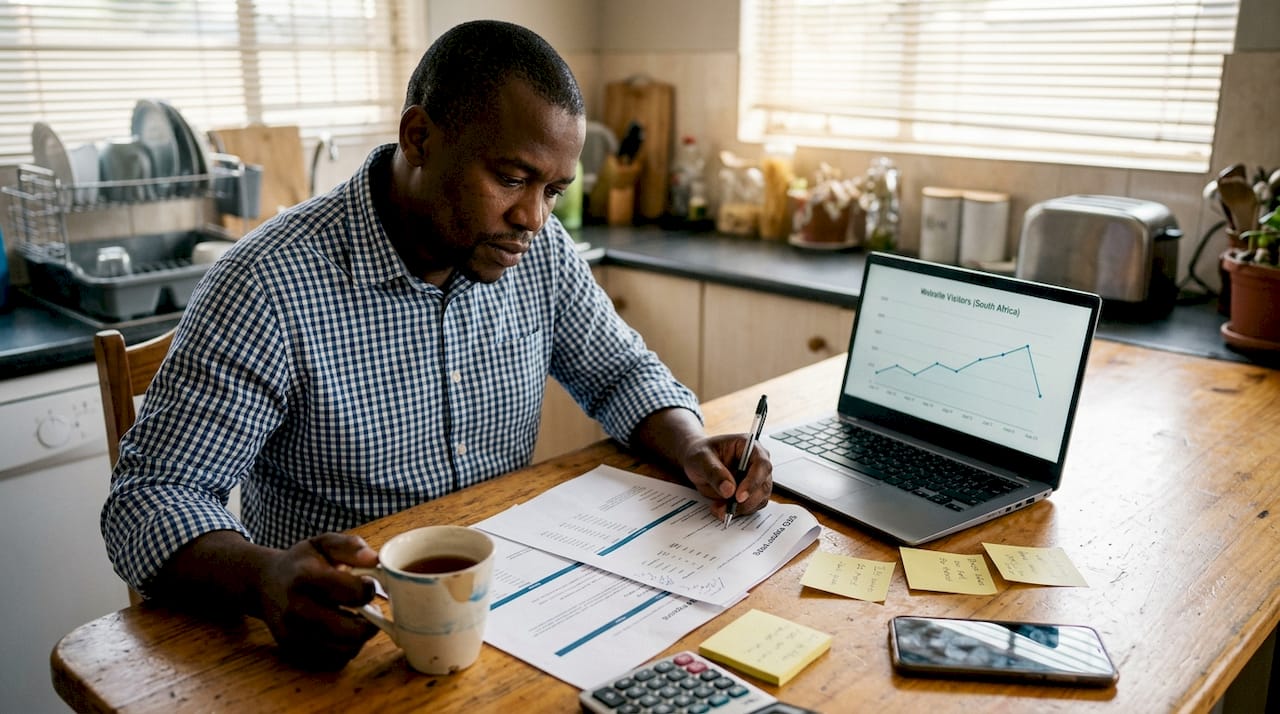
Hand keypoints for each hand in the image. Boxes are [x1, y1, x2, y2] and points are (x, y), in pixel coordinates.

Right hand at [255, 533, 380, 669]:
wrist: (264, 584)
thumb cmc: (300, 562)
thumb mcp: (323, 543)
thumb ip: (350, 546)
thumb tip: (374, 560)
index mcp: (304, 577)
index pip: (352, 592)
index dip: (368, 589)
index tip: (368, 584)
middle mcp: (295, 609)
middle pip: (350, 630)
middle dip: (370, 621)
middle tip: (370, 609)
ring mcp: (293, 634)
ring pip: (344, 649)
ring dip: (359, 637)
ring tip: (357, 619)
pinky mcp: (293, 651)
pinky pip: (334, 660)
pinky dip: (346, 648)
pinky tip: (343, 631)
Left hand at [677, 433, 772, 520]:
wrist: (697, 462)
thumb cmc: (700, 454)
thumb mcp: (701, 459)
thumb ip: (715, 472)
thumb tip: (729, 490)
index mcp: (748, 446)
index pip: (761, 464)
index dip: (753, 482)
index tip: (739, 496)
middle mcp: (757, 462)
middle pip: (764, 485)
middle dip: (746, 501)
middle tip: (726, 509)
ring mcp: (756, 478)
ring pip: (759, 499)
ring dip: (741, 508)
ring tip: (719, 509)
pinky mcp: (752, 492)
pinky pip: (752, 506)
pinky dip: (739, 511)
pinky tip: (722, 509)